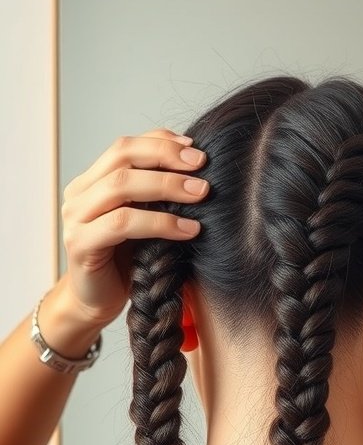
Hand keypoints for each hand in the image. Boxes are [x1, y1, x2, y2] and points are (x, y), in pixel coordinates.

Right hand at [60, 129, 208, 326]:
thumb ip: (156, 193)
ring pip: (121, 186)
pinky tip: (187, 230)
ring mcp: (76, 218)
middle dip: (167, 158)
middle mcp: (79, 194)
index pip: (126, 146)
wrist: (98, 302)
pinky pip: (122, 224)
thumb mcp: (145, 219)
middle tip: (203, 170)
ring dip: (167, 187)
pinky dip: (159, 223)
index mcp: (92, 180)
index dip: (162, 142)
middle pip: (122, 156)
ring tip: (201, 195)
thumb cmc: (127, 261)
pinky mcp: (80, 244)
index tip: (197, 150)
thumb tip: (196, 164)